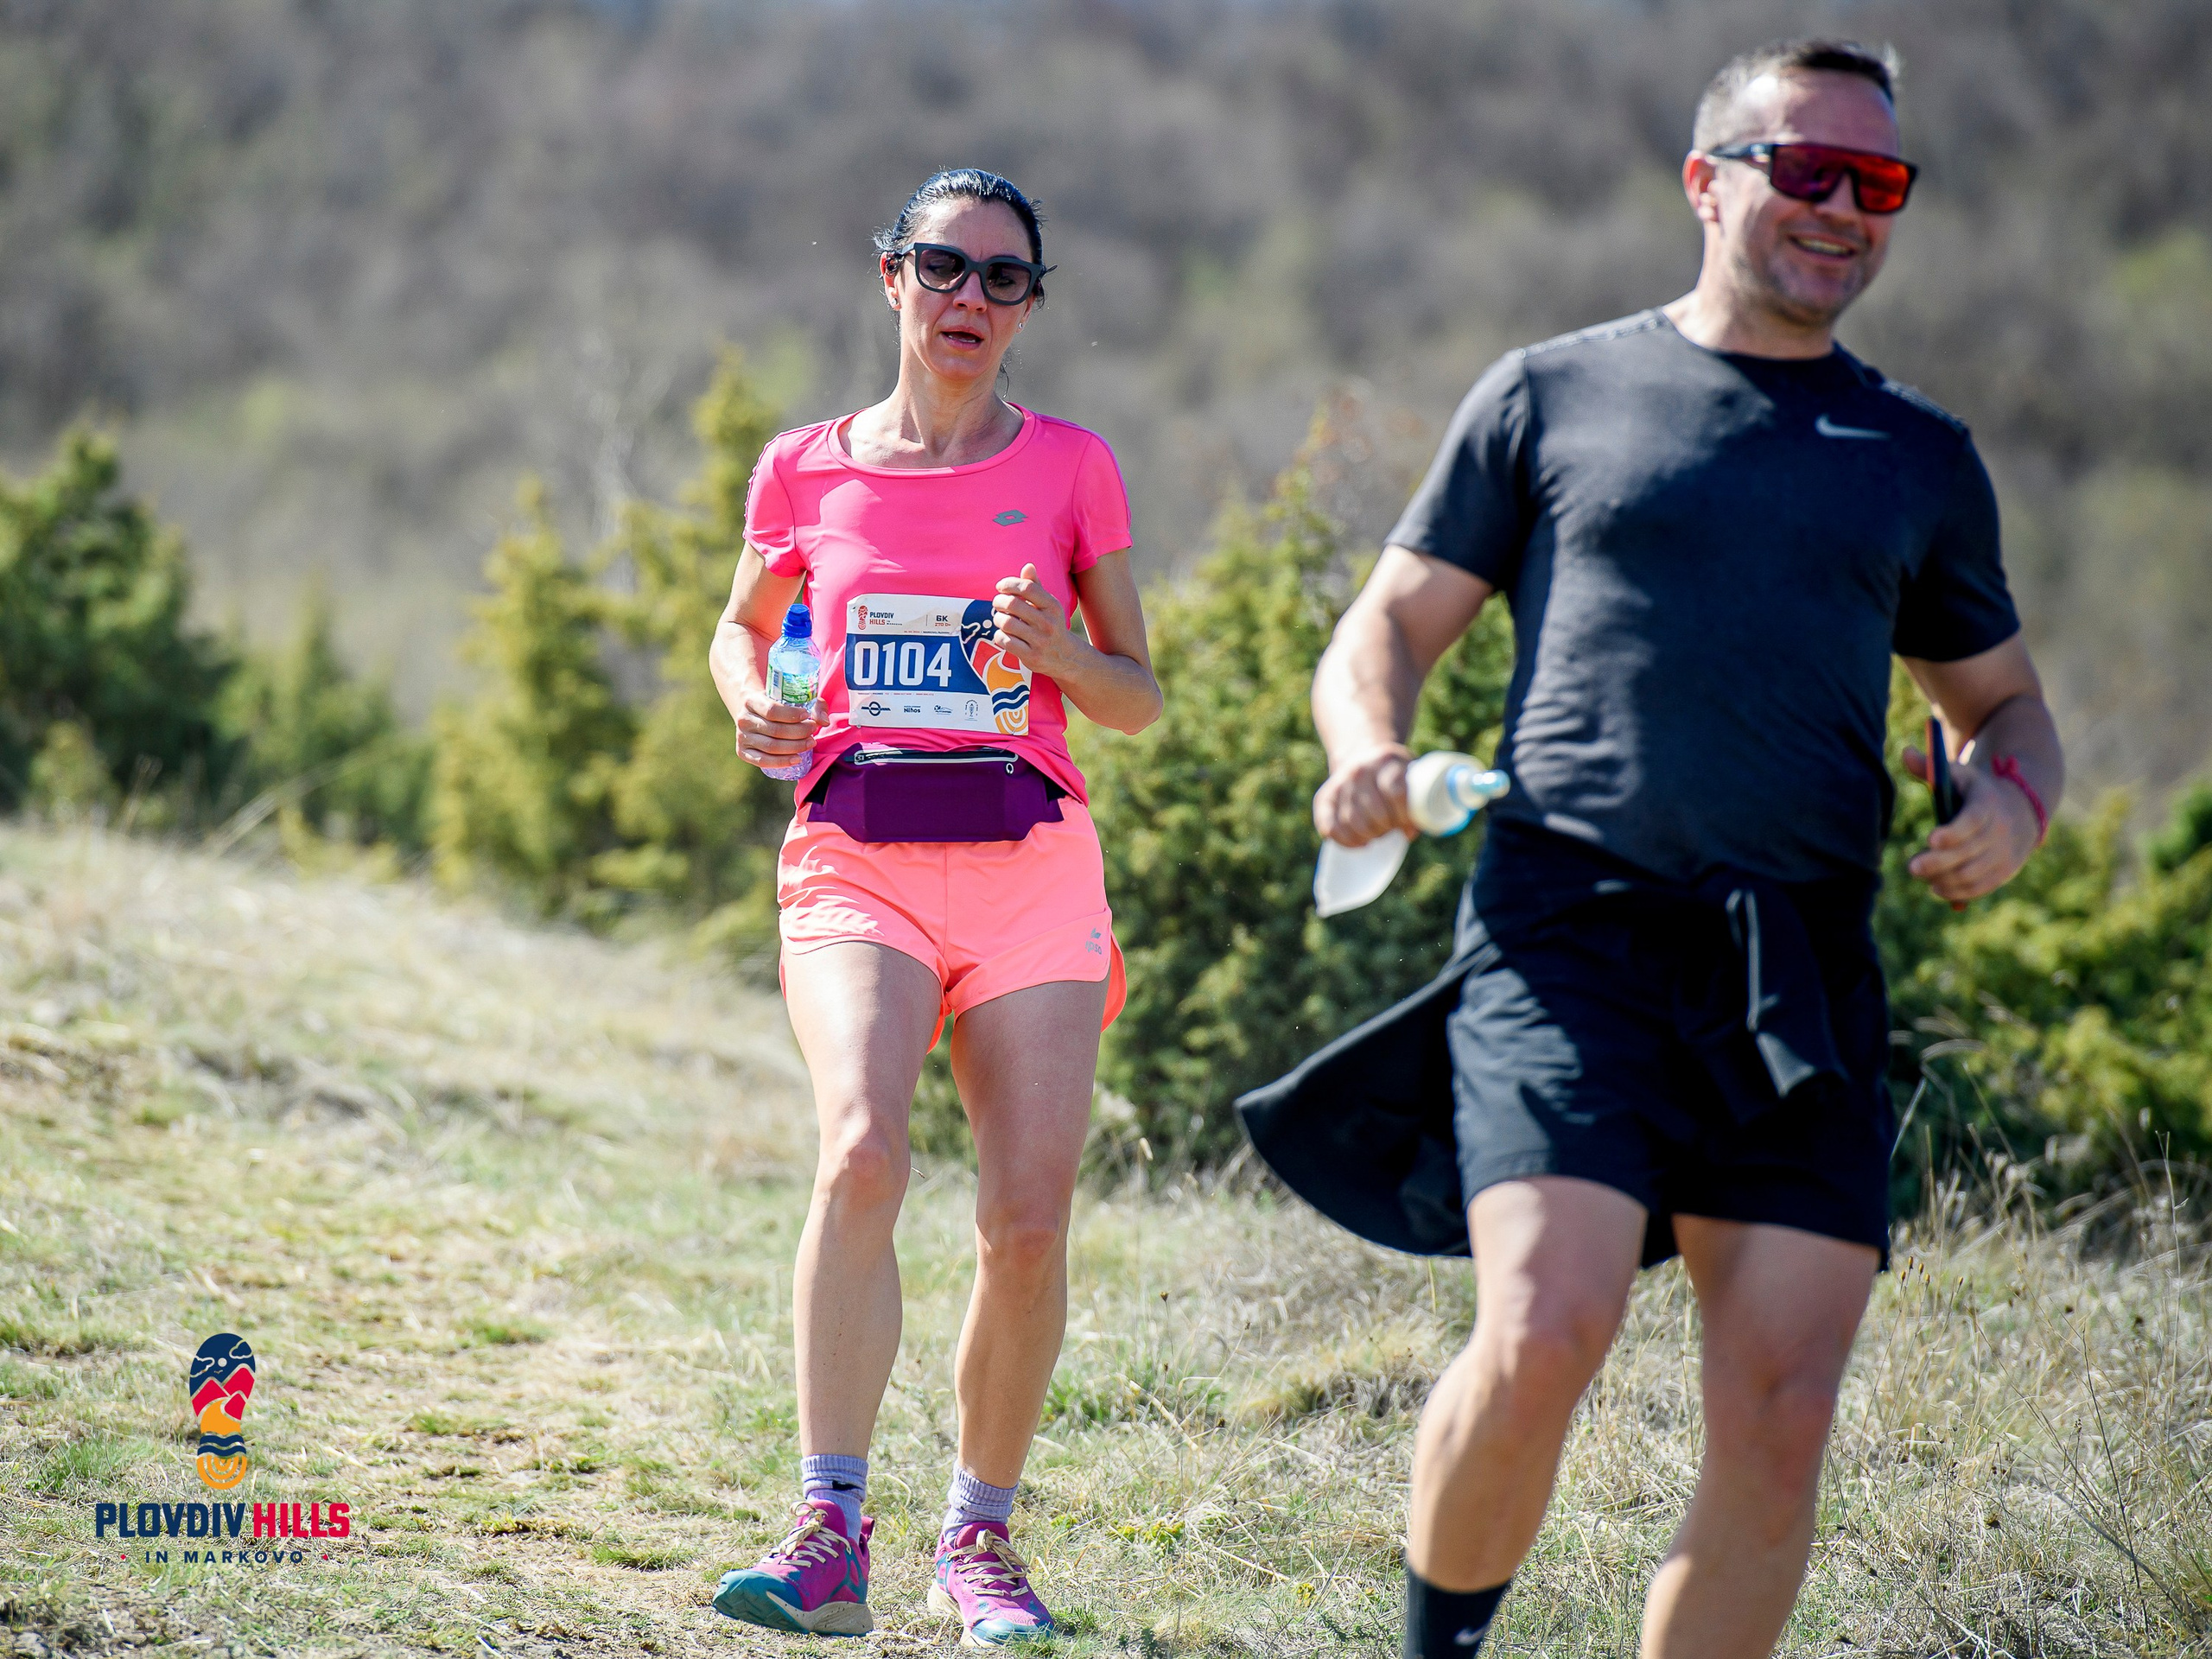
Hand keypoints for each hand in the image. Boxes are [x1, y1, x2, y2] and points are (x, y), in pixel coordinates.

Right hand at [736, 691, 824, 769]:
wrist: (754, 712)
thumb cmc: (777, 704)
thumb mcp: (791, 697)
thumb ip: (813, 705)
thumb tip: (823, 722)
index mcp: (750, 701)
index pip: (772, 711)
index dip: (792, 715)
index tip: (807, 715)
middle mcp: (743, 719)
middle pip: (775, 730)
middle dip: (799, 732)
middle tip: (813, 730)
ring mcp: (741, 737)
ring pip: (771, 746)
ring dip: (794, 747)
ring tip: (810, 743)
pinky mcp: (743, 751)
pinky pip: (762, 761)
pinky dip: (781, 762)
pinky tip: (797, 758)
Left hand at [991, 563, 1081, 676]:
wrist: (1066, 657)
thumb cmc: (1051, 625)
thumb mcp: (1048, 605)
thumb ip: (1036, 586)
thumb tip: (1028, 566)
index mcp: (1052, 606)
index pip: (1027, 587)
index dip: (1010, 583)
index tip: (1001, 587)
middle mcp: (1048, 623)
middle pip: (1013, 604)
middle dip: (999, 601)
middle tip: (997, 603)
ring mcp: (1040, 641)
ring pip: (1007, 623)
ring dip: (998, 619)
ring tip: (1000, 619)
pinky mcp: (1032, 656)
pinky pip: (1006, 642)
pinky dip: (999, 636)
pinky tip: (1003, 634)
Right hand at [1313, 744, 1415, 846]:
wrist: (1363, 755)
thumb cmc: (1394, 774)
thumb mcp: (1410, 777)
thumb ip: (1417, 803)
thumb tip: (1409, 833)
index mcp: (1386, 760)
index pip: (1395, 792)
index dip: (1403, 815)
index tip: (1407, 823)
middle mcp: (1360, 769)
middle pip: (1374, 811)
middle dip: (1386, 828)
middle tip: (1392, 829)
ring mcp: (1340, 782)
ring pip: (1352, 821)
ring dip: (1369, 835)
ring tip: (1378, 834)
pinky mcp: (1324, 797)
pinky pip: (1330, 826)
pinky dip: (1346, 841)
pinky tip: (1360, 843)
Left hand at [1902, 744, 2039, 905]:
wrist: (2021, 807)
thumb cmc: (1976, 790)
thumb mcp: (1958, 774)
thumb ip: (1930, 767)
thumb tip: (1905, 752)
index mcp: (1988, 802)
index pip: (1974, 819)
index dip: (1954, 831)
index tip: (1931, 839)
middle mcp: (2001, 830)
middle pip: (1969, 851)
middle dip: (1939, 862)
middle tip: (1912, 867)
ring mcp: (2005, 852)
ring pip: (1973, 873)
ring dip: (1944, 878)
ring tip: (1922, 874)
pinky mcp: (2005, 871)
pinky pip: (1981, 887)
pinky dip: (1957, 892)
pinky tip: (1936, 888)